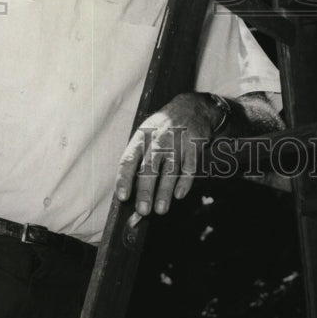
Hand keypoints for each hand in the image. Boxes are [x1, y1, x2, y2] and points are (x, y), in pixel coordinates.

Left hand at [115, 92, 220, 219]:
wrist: (190, 107)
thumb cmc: (162, 127)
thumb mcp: (145, 134)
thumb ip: (138, 159)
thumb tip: (129, 190)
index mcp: (142, 137)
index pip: (129, 159)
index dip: (124, 178)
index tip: (122, 196)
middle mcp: (158, 139)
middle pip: (150, 167)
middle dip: (146, 190)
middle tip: (143, 211)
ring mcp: (177, 142)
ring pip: (170, 170)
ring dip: (164, 191)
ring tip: (160, 210)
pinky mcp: (194, 146)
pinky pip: (189, 167)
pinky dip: (185, 182)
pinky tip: (179, 195)